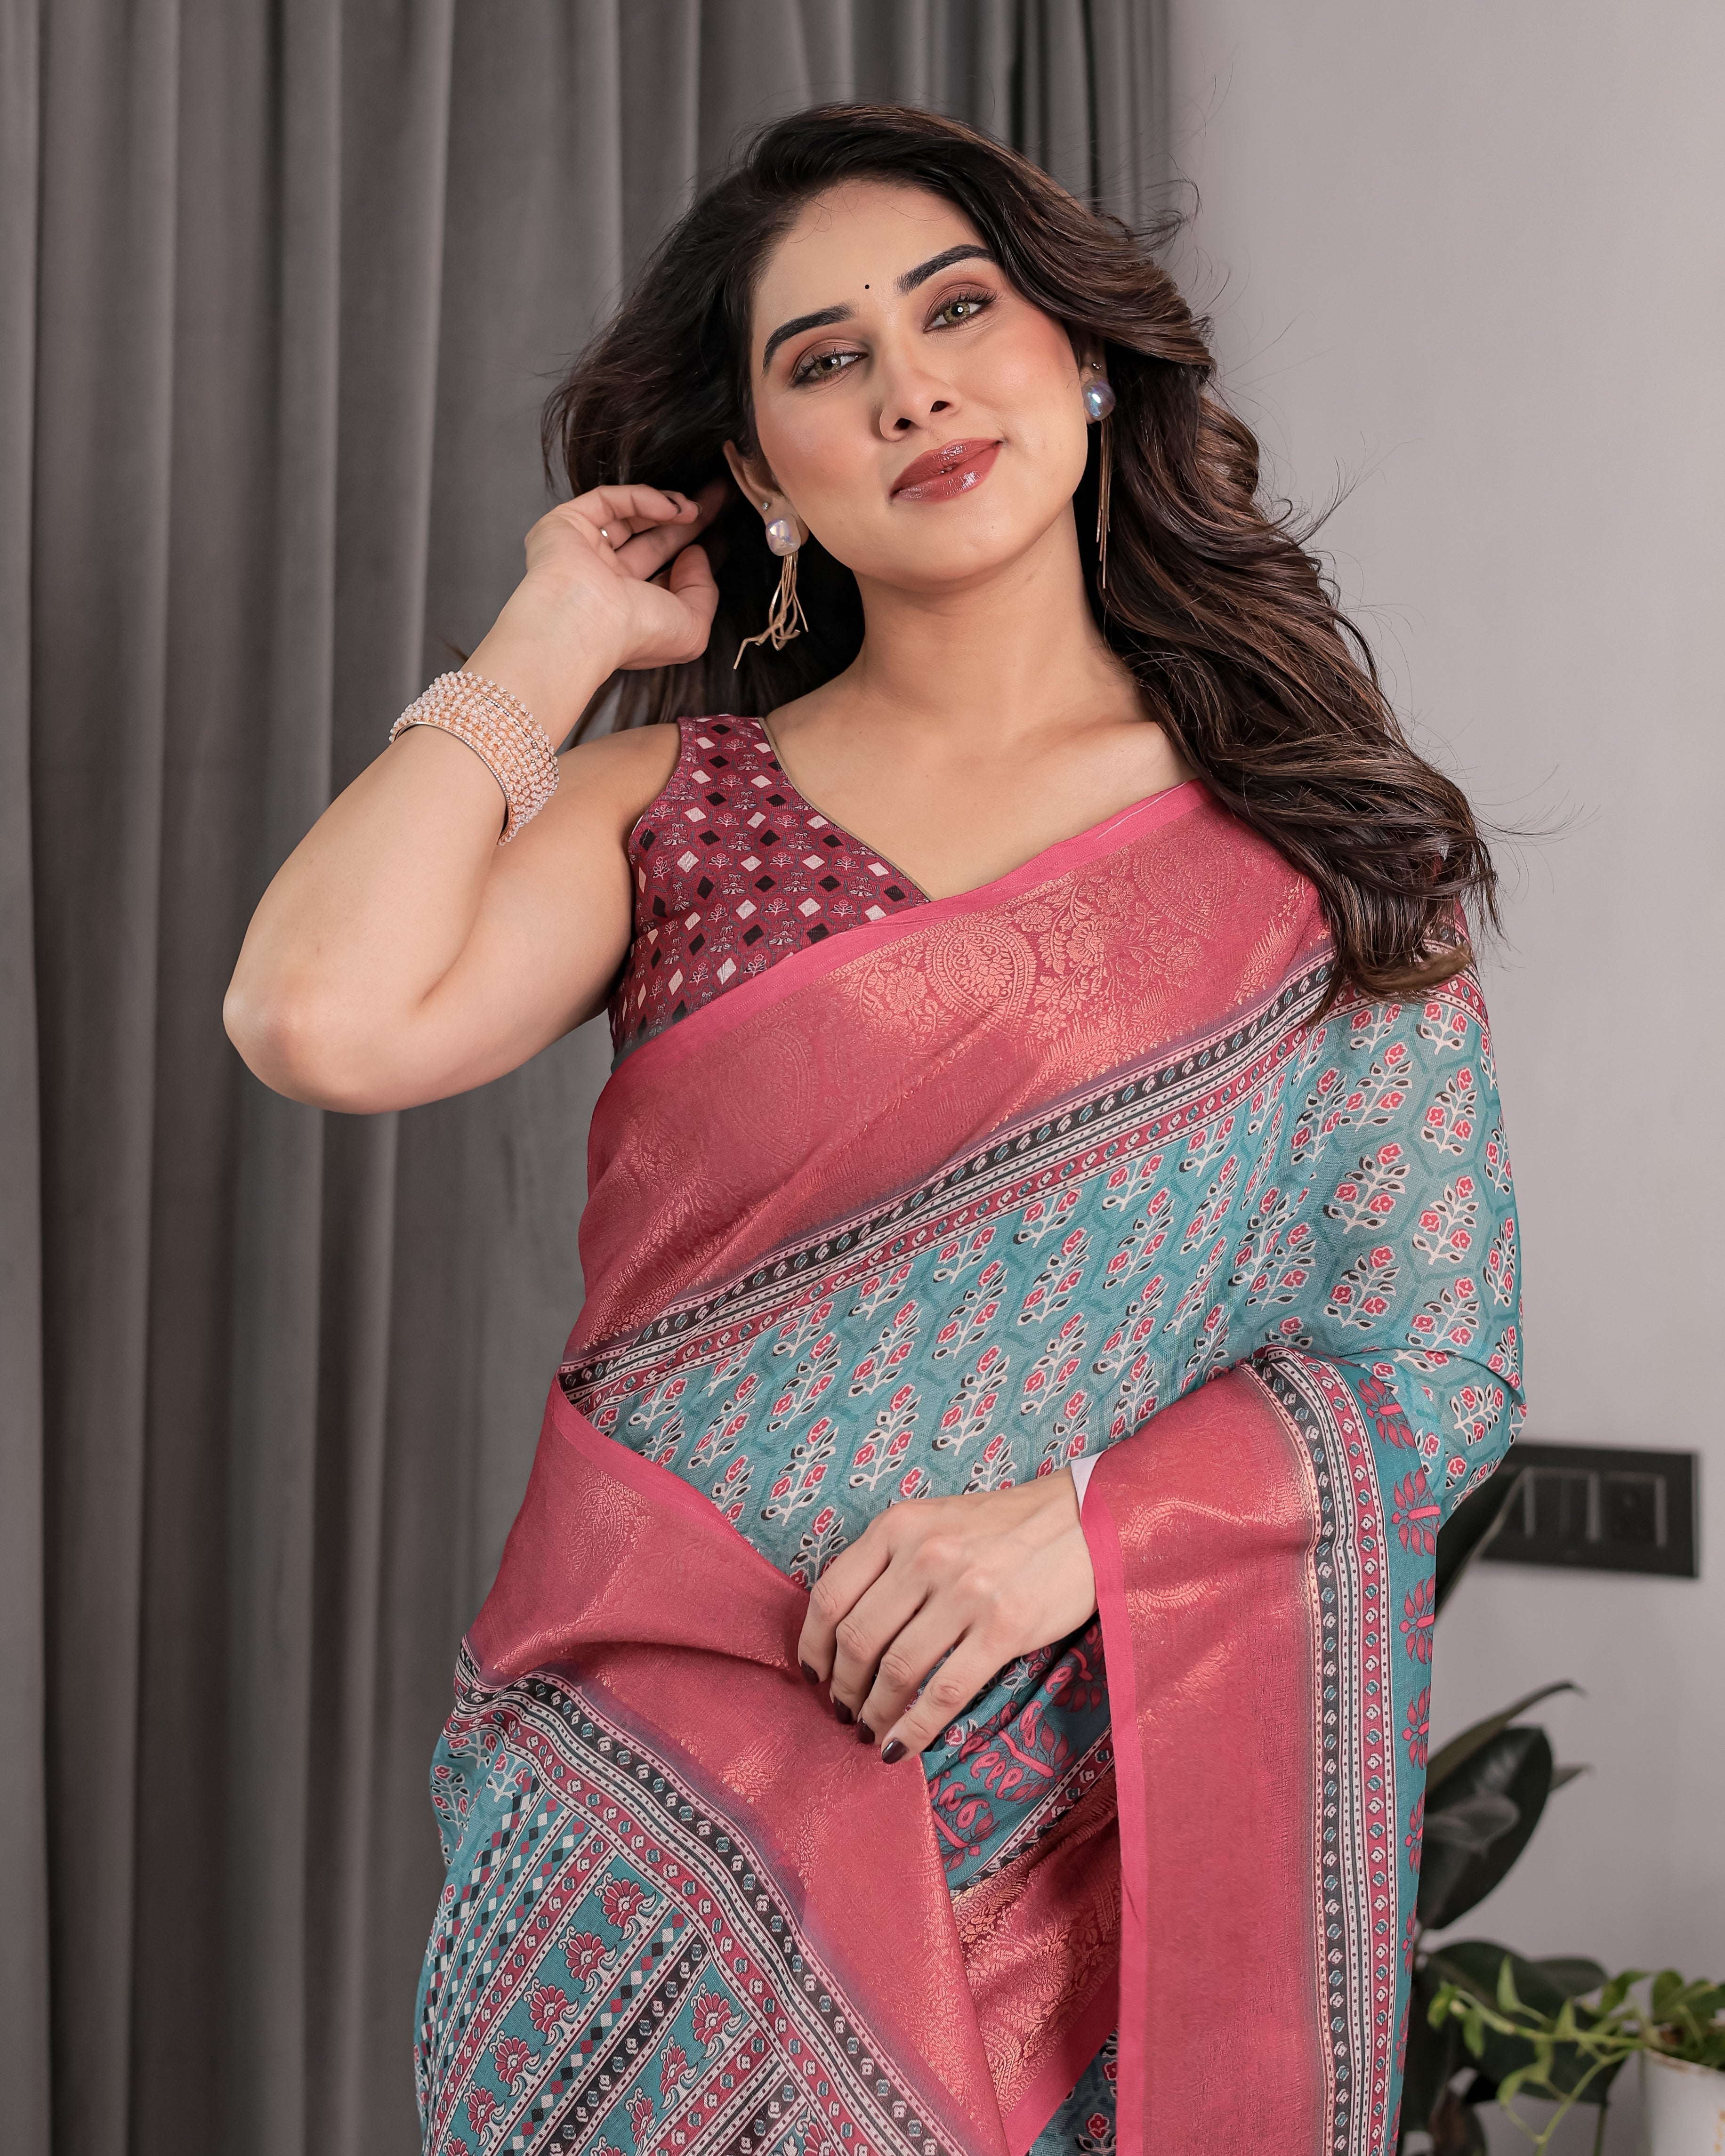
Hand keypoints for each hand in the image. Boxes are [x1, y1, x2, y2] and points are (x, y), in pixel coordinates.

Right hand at [466, 479, 723, 737]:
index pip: (666, 573)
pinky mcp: (568, 524)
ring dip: (669, 507)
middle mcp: (606, 581)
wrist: (584, 623)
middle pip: (654, 541)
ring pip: (631, 517)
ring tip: (697, 508)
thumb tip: (698, 554)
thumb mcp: (692, 627)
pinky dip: (642, 498)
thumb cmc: (635, 635)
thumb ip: (703, 591)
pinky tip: (671, 507)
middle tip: (719, 501)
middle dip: (689, 522)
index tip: (722, 536)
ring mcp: (585, 551)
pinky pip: (609, 500)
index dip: (695, 555)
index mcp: (631, 610)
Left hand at [797, 1471, 1096, 1760]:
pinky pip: (943, 1693)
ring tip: (871, 1730)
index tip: (814, 1674)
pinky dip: (914, 1728)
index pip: (831, 1596)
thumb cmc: (1005, 1527)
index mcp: (899, 1526)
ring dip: (874, 1713)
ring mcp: (965, 1592)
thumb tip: (845, 1629)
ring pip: (896, 1671)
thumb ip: (891, 1561)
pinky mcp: (1002, 1629)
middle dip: (843, 1688)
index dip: (813, 1647)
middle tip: (844, 1711)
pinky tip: (901, 1746)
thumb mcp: (934, 1523)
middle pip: (858, 1640)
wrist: (1085, 1520)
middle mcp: (926, 1555)